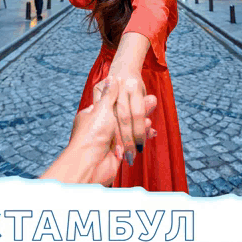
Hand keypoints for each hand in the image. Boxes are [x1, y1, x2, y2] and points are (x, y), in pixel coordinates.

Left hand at [40, 77, 156, 185]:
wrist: (90, 164)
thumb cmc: (92, 134)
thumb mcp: (101, 109)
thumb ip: (109, 95)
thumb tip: (112, 78)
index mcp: (91, 115)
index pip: (111, 104)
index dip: (124, 99)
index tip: (136, 92)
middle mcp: (98, 127)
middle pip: (122, 116)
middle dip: (137, 111)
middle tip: (152, 101)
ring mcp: (107, 140)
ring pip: (128, 128)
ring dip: (141, 123)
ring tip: (151, 117)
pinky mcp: (117, 152)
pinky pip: (131, 141)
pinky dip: (141, 135)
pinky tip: (150, 130)